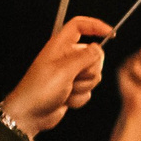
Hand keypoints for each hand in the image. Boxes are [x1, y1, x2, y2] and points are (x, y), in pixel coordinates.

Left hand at [2, 16, 113, 136]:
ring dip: (84, 86)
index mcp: (60, 46)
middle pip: (94, 55)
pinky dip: (80, 97)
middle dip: (90, 70)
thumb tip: (98, 48)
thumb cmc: (38, 90)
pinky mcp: (73, 87)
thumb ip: (85, 57)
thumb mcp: (64, 70)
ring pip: (94, 75)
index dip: (95, 26)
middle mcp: (66, 57)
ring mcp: (70, 73)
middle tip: (75, 76)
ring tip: (67, 89)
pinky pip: (88, 90)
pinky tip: (66, 99)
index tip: (111, 33)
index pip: (79, 26)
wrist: (30, 114)